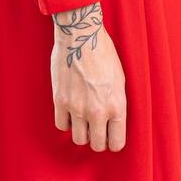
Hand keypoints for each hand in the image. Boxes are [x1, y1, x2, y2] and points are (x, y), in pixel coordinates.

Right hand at [50, 3, 126, 150]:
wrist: (81, 35)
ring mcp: (77, 107)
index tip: (110, 135)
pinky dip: (66, 122)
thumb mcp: (120, 79)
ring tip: (82, 118)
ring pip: (79, 139)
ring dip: (81, 131)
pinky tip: (70, 111)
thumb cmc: (103, 52)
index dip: (113, 141)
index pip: (116, 143)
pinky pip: (61, 126)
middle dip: (97, 138)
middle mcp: (97, 111)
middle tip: (96, 128)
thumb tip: (112, 122)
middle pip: (97, 145)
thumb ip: (116, 104)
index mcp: (116, 105)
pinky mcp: (60, 100)